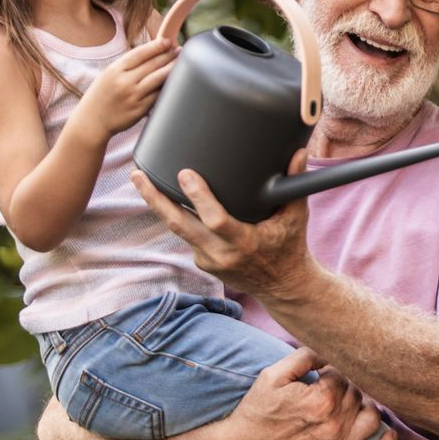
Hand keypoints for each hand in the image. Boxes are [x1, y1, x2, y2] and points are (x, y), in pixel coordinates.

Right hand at [75, 37, 176, 141]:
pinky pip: (157, 95)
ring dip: (171, 69)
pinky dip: (167, 87)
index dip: (155, 46)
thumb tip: (151, 54)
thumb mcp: (108, 75)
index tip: (167, 42)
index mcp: (114, 70)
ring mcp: (133, 96)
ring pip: (158, 79)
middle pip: (151, 65)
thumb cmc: (101, 96)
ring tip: (181, 63)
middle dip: (167, 56)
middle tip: (179, 50)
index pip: (139, 54)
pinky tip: (174, 81)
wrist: (92, 122)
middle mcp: (124, 82)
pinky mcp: (139, 110)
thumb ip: (127, 66)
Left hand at [130, 149, 314, 300]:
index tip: (185, 175)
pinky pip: (186, 235)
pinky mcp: (202, 263)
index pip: (214, 219)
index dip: (198, 198)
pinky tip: (167, 198)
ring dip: (158, 205)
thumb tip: (299, 153)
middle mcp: (221, 254)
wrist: (283, 286)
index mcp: (245, 242)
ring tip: (141, 180)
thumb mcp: (296, 215)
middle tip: (139, 175)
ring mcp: (209, 261)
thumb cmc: (290, 246)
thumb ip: (296, 183)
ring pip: (177, 230)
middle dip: (156, 199)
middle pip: (180, 225)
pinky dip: (177, 216)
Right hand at [227, 346, 395, 439]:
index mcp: (320, 399)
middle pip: (358, 394)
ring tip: (350, 404)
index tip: (321, 375)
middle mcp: (333, 425)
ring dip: (365, 407)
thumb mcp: (273, 375)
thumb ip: (304, 356)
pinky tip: (387, 431)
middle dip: (347, 387)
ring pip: (371, 417)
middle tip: (330, 389)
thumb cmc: (257, 410)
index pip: (344, 375)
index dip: (333, 372)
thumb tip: (329, 349)